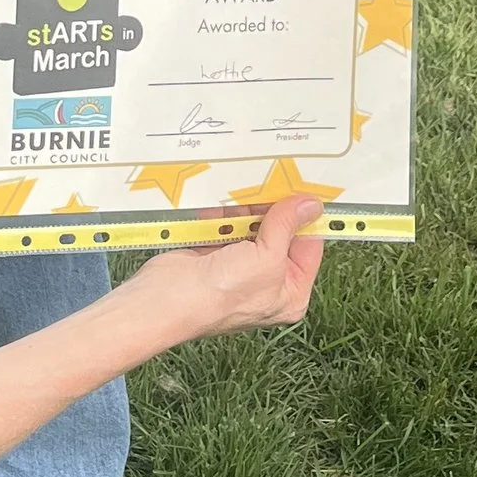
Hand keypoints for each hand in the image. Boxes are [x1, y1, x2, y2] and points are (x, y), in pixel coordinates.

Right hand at [114, 194, 326, 347]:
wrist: (166, 299)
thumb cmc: (222, 292)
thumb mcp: (267, 258)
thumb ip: (287, 226)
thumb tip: (311, 205)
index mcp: (290, 292)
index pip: (309, 246)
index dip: (306, 217)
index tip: (305, 186)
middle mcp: (267, 281)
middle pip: (280, 234)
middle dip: (273, 208)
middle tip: (274, 177)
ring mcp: (239, 267)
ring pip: (251, 226)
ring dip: (246, 208)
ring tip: (247, 185)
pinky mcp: (214, 254)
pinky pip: (226, 226)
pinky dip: (223, 213)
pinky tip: (222, 199)